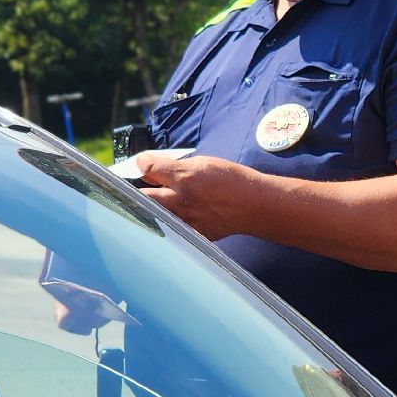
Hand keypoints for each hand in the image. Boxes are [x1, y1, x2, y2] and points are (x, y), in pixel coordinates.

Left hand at [136, 153, 256, 239]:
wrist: (253, 205)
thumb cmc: (232, 180)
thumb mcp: (204, 163)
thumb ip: (178, 167)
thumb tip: (155, 170)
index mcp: (185, 177)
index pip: (149, 167)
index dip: (143, 163)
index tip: (144, 164)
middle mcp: (182, 200)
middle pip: (144, 195)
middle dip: (143, 189)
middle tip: (150, 187)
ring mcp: (186, 220)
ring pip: (155, 214)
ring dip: (156, 206)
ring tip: (165, 202)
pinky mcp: (192, 234)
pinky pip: (172, 227)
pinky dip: (171, 220)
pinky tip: (181, 215)